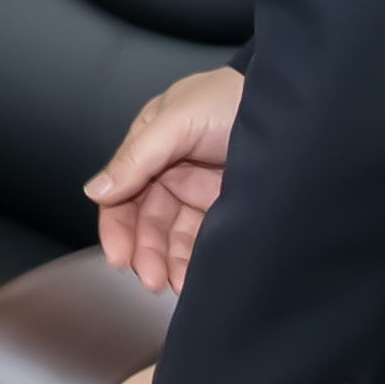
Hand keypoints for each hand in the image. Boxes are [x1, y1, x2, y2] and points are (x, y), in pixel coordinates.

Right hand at [85, 64, 243, 294]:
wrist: (288, 109)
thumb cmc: (228, 99)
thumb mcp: (176, 121)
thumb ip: (136, 158)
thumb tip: (95, 191)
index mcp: (149, 147)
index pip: (121, 194)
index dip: (117, 228)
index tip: (119, 258)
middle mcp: (169, 172)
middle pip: (146, 222)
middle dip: (146, 252)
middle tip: (152, 279)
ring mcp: (198, 191)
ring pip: (173, 236)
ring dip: (170, 262)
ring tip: (176, 284)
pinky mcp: (225, 208)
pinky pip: (203, 240)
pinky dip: (194, 261)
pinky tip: (193, 278)